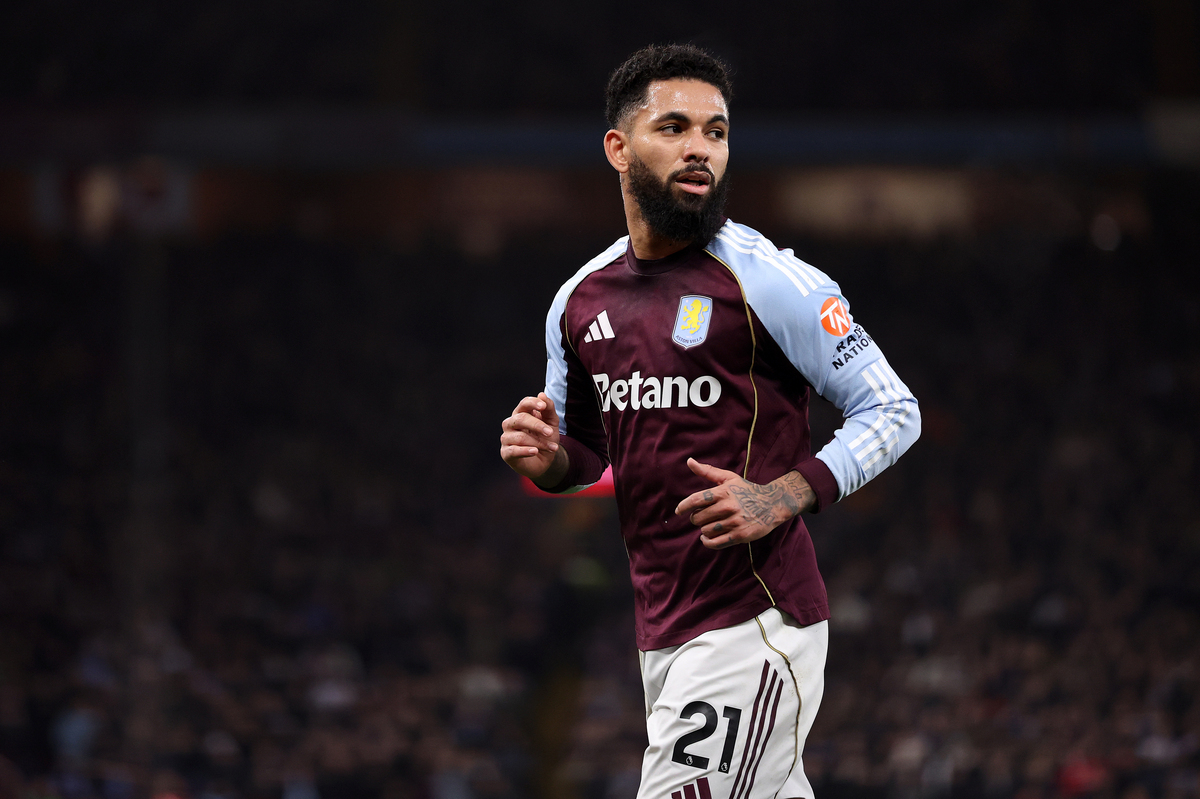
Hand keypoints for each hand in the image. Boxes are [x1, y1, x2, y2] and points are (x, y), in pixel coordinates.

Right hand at [500, 392, 563, 482]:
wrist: (545, 460)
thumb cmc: (545, 438)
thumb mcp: (552, 423)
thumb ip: (548, 409)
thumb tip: (542, 395)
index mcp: (521, 414)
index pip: (524, 404)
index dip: (533, 403)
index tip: (543, 406)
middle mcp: (510, 424)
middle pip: (520, 419)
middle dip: (537, 425)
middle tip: (550, 432)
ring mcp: (506, 438)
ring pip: (520, 437)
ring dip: (539, 443)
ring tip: (552, 448)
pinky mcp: (506, 453)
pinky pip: (513, 450)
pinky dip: (525, 451)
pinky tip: (535, 451)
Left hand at [675, 459, 813, 549]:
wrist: (773, 504)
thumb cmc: (746, 490)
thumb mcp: (729, 478)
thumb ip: (708, 471)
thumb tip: (689, 461)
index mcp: (723, 492)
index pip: (696, 500)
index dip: (684, 506)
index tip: (678, 511)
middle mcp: (728, 506)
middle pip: (698, 518)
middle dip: (697, 518)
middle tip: (702, 516)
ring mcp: (734, 522)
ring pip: (706, 531)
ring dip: (705, 529)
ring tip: (711, 524)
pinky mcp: (740, 535)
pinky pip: (715, 543)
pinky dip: (707, 542)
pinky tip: (707, 538)